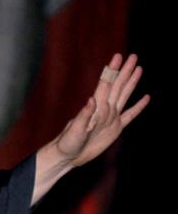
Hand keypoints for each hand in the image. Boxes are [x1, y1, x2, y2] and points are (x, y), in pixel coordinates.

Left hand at [31, 53, 149, 203]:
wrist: (68, 156)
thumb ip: (84, 115)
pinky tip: (146, 98)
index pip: (105, 85)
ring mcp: (111, 118)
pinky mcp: (115, 129)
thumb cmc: (68, 143)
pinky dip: (138, 107)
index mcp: (95, 108)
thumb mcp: (75, 130)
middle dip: (125, 71)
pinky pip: (130, 116)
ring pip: (124, 96)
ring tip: (139, 68)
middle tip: (133, 56)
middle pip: (117, 86)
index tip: (117, 57)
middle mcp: (105, 109)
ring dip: (131, 82)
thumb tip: (92, 99)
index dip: (111, 71)